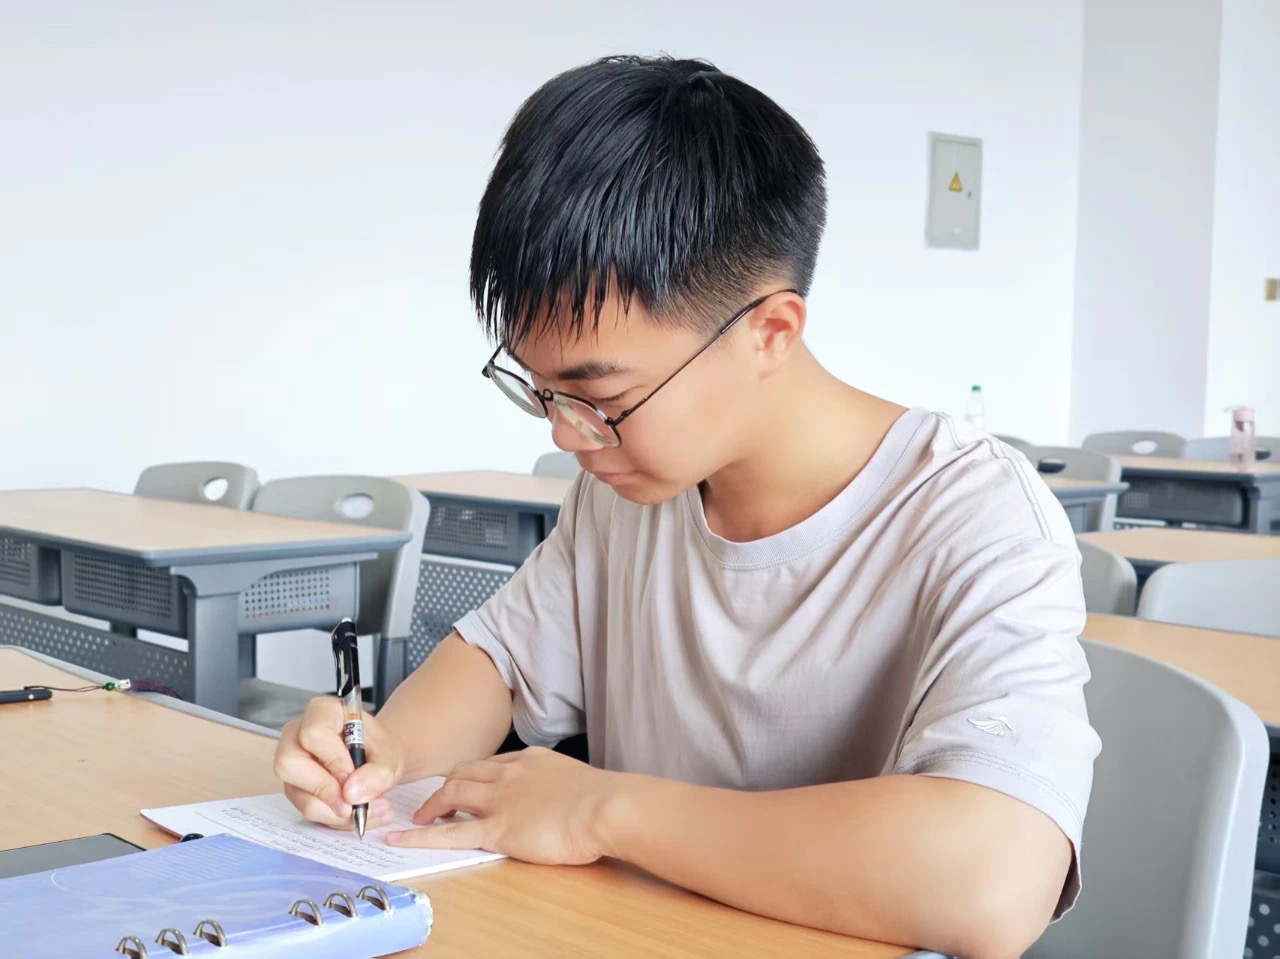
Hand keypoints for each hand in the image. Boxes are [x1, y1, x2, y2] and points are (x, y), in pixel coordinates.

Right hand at [274, 696, 404, 830]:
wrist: (377, 760)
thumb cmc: (378, 749)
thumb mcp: (389, 756)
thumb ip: (377, 772)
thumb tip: (351, 794)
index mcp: (322, 712)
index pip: (313, 734)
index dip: (332, 760)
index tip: (352, 777)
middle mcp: (297, 734)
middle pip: (289, 763)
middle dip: (324, 790)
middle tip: (355, 805)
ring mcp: (292, 762)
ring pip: (298, 793)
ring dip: (335, 812)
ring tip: (371, 810)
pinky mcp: (295, 786)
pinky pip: (306, 808)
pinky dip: (334, 818)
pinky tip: (359, 814)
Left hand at [386, 746, 620, 864]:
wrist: (604, 807)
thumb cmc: (602, 799)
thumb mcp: (577, 779)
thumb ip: (560, 783)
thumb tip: (563, 795)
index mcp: (530, 759)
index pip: (492, 762)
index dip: (476, 774)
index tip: (469, 783)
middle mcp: (508, 773)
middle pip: (464, 772)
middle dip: (446, 785)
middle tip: (436, 800)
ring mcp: (499, 800)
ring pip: (451, 794)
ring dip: (432, 804)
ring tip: (419, 817)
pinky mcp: (496, 829)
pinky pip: (449, 833)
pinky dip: (421, 835)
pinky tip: (401, 839)